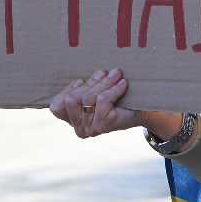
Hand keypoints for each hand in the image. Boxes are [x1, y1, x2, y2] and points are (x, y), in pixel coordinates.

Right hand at [48, 68, 168, 140]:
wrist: (143, 112)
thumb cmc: (117, 100)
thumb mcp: (95, 93)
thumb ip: (84, 87)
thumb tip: (81, 78)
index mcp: (73, 122)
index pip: (57, 106)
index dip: (66, 91)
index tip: (81, 81)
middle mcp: (79, 129)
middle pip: (72, 98)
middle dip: (90, 83)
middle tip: (105, 72)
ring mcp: (91, 128)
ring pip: (88, 98)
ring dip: (104, 82)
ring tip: (116, 73)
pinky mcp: (104, 125)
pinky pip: (102, 100)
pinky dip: (113, 89)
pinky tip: (123, 83)